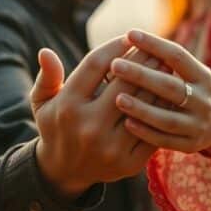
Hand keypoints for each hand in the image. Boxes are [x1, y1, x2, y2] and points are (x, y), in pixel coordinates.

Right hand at [29, 36, 156, 199]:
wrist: (65, 172)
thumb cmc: (56, 126)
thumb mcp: (43, 102)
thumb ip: (48, 76)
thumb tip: (45, 51)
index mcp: (68, 107)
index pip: (95, 65)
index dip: (114, 47)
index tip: (128, 37)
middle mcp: (89, 127)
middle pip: (124, 83)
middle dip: (142, 60)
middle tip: (154, 46)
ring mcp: (111, 147)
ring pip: (142, 105)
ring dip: (157, 82)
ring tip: (165, 65)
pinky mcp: (129, 163)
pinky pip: (152, 130)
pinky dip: (162, 110)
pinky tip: (168, 94)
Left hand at [110, 29, 210, 154]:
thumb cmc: (194, 89)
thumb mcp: (189, 72)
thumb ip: (165, 61)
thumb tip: (128, 40)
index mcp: (202, 76)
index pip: (178, 56)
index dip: (154, 45)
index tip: (130, 34)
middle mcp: (204, 100)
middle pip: (171, 87)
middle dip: (141, 75)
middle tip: (115, 65)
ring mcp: (199, 125)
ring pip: (168, 118)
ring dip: (142, 108)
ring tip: (117, 98)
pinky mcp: (192, 145)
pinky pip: (166, 141)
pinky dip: (146, 132)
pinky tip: (126, 123)